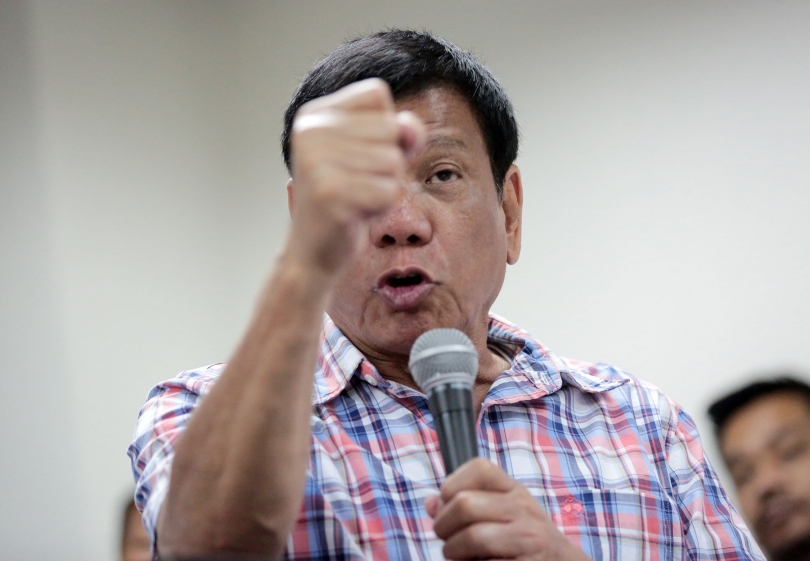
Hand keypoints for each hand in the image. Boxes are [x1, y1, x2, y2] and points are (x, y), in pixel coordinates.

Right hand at [286, 78, 424, 275]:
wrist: (313, 253)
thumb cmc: (347, 201)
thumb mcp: (375, 155)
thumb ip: (399, 131)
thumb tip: (409, 128)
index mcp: (314, 115)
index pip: (377, 94)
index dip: (385, 127)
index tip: (359, 156)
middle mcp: (310, 131)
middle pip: (391, 128)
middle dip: (386, 163)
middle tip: (355, 184)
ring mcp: (316, 161)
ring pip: (393, 161)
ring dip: (384, 187)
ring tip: (354, 199)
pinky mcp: (330, 193)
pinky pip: (389, 192)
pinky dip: (380, 209)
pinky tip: (354, 215)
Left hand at [426, 458, 590, 559]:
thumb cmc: (523, 538)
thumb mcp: (502, 513)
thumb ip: (467, 504)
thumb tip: (430, 502)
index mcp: (514, 490)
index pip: (479, 468)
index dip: (452, 483)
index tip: (447, 503)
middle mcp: (523, 509)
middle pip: (465, 504)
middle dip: (444, 525)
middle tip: (446, 538)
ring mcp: (527, 538)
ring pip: (473, 537)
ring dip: (453, 552)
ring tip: (457, 556)